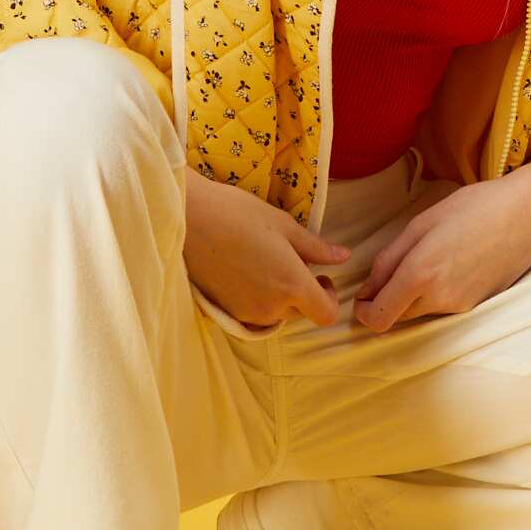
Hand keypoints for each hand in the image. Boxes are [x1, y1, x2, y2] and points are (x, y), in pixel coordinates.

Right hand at [183, 169, 349, 330]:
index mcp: (293, 285)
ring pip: (276, 314)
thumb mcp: (284, 225)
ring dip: (279, 297)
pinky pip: (253, 314)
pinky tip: (245, 272)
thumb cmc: (238, 214)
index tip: (320, 276)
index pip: (326, 314)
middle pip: (301, 313)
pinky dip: (257, 299)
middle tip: (291, 261)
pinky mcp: (226, 312)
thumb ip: (316, 247)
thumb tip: (343, 256)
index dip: (329, 298)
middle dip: (302, 292)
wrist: (187, 220)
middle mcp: (272, 307)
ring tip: (265, 264)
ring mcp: (247, 313)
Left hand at [353, 145, 530, 332]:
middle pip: (396, 316)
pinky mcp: (477, 306)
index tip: (363, 295)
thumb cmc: (475, 208)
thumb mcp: (422, 223)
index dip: (363, 310)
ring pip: (419, 312)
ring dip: (412, 295)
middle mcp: (440, 298)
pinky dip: (436, 293)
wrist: (529, 214)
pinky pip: (442, 307)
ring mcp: (461, 306)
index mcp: (420, 274)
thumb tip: (368, 289)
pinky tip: (450, 264)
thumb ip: (388, 259)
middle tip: (394, 268)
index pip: (378, 318)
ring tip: (428, 258)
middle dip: (388, 299)